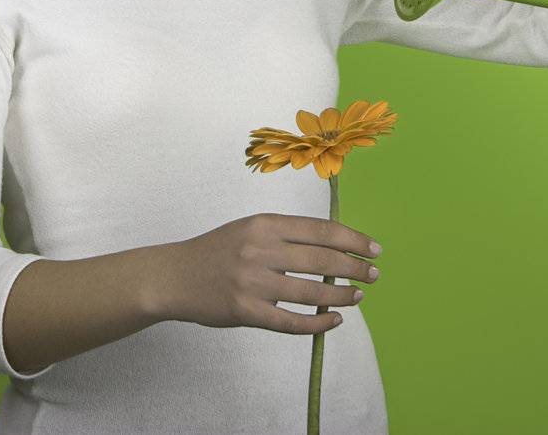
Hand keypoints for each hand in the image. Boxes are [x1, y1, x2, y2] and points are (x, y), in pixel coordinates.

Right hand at [156, 213, 380, 334]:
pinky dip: (317, 322)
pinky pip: (291, 321)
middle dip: (355, 268)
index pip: (321, 230)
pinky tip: (333, 320)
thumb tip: (333, 247)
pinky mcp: (246, 311)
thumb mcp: (250, 228)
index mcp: (265, 224)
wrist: (174, 277)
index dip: (353, 240)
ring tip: (358, 296)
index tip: (374, 249)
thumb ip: (286, 235)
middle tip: (374, 275)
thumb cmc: (217, 251)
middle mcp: (261, 250)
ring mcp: (253, 282)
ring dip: (341, 295)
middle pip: (322, 260)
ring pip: (311, 291)